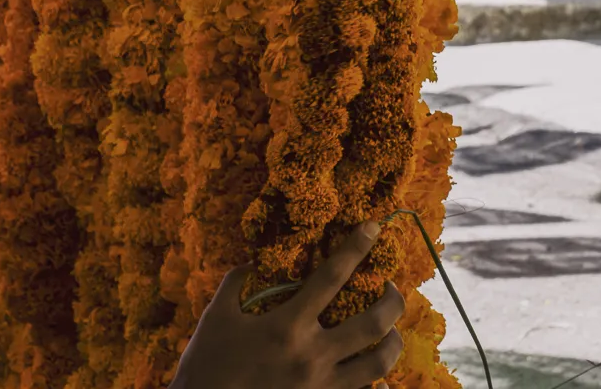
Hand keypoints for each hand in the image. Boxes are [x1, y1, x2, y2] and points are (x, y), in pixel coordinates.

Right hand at [170, 223, 405, 388]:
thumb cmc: (206, 364)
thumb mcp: (215, 316)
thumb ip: (236, 283)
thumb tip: (255, 262)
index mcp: (286, 326)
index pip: (331, 277)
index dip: (355, 248)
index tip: (373, 227)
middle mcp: (312, 355)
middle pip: (373, 324)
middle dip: (393, 300)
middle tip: (392, 288)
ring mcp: (321, 386)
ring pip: (378, 364)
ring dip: (393, 343)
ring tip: (392, 331)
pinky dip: (377, 385)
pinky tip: (380, 377)